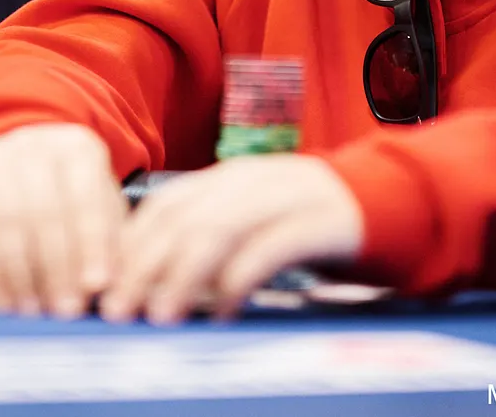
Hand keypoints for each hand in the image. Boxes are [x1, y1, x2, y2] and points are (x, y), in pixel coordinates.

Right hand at [0, 123, 124, 319]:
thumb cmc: (71, 189)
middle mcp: (33, 147)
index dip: (92, 244)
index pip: (86, 197)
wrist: (18, 153)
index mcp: (77, 147)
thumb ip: (110, 236)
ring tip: (35, 310)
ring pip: (7, 223)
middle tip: (65, 309)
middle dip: (56, 268)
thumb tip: (113, 283)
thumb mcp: (100, 199)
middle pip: (44, 211)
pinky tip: (6, 301)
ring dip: (22, 275)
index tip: (96, 286)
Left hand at [99, 154, 363, 325]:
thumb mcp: (254, 226)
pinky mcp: (323, 221)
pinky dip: (240, 280)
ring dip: (181, 276)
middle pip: (181, 219)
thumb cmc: (311, 227)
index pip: (163, 206)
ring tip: (162, 317)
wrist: (392, 203)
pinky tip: (226, 311)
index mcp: (228, 178)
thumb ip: (209, 244)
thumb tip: (148, 288)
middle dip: (142, 268)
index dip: (128, 246)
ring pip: (218, 230)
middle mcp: (252, 180)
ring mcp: (288, 196)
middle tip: (119, 313)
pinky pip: (270, 247)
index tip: (103, 290)